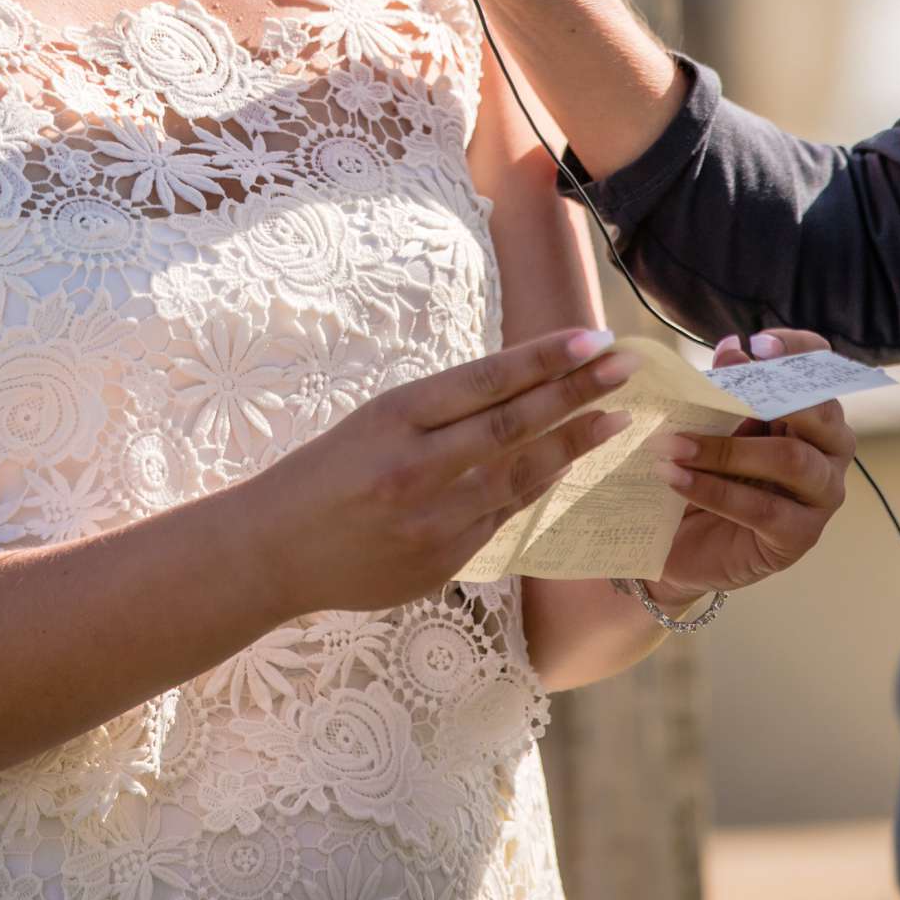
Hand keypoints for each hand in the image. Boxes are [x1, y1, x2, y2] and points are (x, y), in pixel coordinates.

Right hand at [248, 327, 635, 617]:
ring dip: (574, 443)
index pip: (486, 380)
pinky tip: (566, 466)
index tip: (593, 336)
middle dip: (577, 392)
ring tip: (616, 418)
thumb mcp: (374, 420)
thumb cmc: (326, 472)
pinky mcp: (442, 562)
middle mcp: (415, 466)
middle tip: (624, 365)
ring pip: (520, 475)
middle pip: (514, 424)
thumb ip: (442, 410)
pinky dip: (537, 488)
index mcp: (394, 416)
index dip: (545, 358)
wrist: (275, 551)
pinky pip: (502, 518)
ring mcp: (432, 521)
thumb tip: (521, 388)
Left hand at [646, 329, 855, 607]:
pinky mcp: (799, 537)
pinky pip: (762, 509)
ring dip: (726, 449)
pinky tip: (675, 478)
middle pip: (822, 414)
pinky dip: (714, 490)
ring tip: (673, 445)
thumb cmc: (706, 471)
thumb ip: (724, 388)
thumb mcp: (711, 423)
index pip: (822, 374)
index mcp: (812, 416)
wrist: (683, 543)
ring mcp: (821, 497)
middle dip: (769, 396)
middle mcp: (829, 453)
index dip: (799, 352)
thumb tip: (733, 347)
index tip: (757, 343)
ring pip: (792, 460)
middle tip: (714, 388)